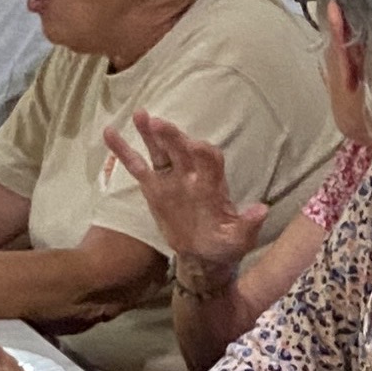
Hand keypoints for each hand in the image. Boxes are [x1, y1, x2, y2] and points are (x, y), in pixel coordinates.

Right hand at [102, 110, 266, 276]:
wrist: (204, 255)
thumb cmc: (224, 245)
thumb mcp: (239, 240)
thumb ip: (248, 225)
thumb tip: (261, 210)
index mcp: (213, 184)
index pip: (209, 160)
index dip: (202, 152)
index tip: (194, 147)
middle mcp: (192, 175)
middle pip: (182, 149)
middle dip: (173, 136)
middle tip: (159, 123)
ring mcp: (171, 179)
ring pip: (161, 151)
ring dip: (151, 133)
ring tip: (140, 115)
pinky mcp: (154, 188)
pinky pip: (137, 166)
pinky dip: (123, 150)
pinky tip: (110, 132)